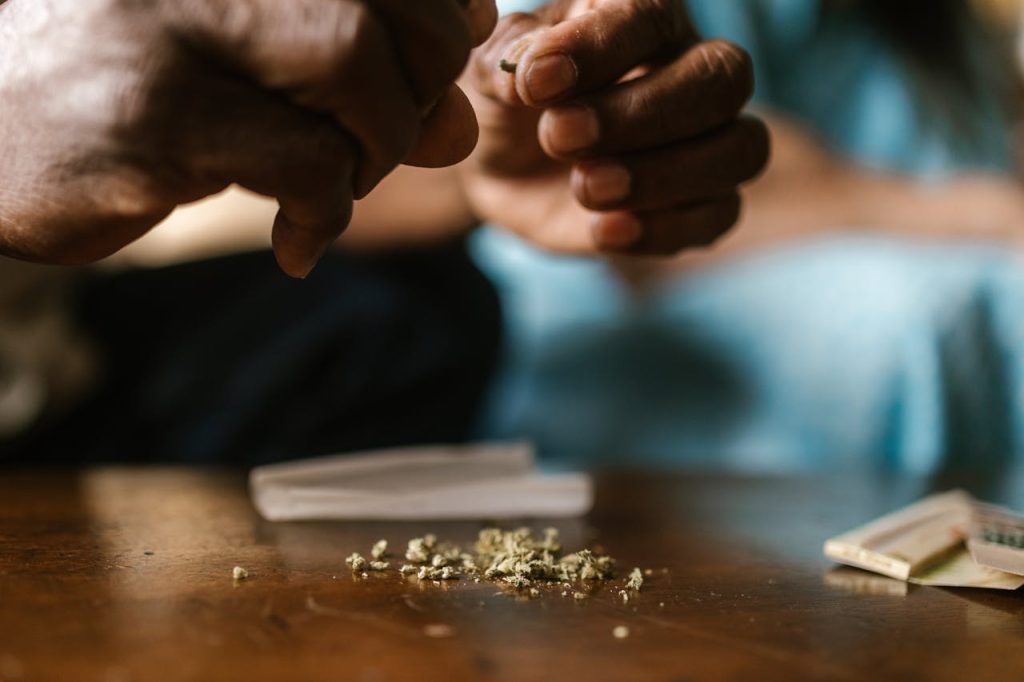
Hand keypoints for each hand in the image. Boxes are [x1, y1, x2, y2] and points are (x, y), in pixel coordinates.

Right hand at [0, 0, 496, 276]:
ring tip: (336, 191)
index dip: (443, 14)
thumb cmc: (131, 94)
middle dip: (421, 90)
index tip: (438, 65)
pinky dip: (328, 211)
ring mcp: (172, 20)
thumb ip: (365, 89)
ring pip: (356, 64)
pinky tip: (297, 240)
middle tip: (379, 146)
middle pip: (390, 7)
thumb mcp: (258, 78)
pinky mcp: (153, 111)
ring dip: (376, 149)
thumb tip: (459, 127)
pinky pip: (305, 158)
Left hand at [459, 0, 768, 254]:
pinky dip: (662, 228)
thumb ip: (510, 61)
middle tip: (559, 138)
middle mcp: (692, 70)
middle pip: (722, 78)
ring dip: (664, 175)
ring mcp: (708, 140)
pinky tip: (602, 230)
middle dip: (642, 114)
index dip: (598, 49)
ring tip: (585, 187)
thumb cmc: (507, 99)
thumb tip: (533, 70)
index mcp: (643, 17)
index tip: (536, 83)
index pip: (649, 16)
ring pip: (742, 149)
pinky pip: (718, 216)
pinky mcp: (701, 205)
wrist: (503, 170)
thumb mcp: (491, 71)